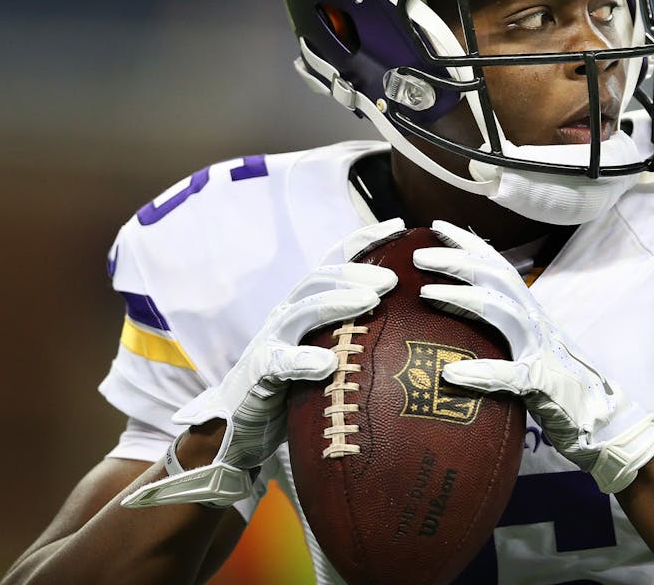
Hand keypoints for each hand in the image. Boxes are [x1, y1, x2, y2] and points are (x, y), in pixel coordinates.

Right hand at [122, 219, 405, 508]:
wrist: (239, 426)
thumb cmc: (295, 388)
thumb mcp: (329, 351)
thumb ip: (357, 333)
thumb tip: (414, 319)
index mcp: (305, 305)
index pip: (335, 262)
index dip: (364, 240)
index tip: (400, 226)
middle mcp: (286, 315)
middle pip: (319, 280)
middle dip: (357, 272)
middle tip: (393, 278)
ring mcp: (269, 342)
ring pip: (301, 311)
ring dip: (336, 303)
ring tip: (369, 300)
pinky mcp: (257, 376)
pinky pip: (277, 363)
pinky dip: (301, 360)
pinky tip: (326, 362)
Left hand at [415, 221, 653, 493]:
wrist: (606, 421)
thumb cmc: (559, 387)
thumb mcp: (527, 348)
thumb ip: (502, 330)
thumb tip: (460, 315)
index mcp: (529, 312)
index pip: (497, 266)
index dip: (469, 243)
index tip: (436, 227)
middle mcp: (535, 321)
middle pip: (496, 278)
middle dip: (457, 260)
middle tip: (418, 255)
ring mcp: (541, 350)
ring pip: (501, 312)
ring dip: (462, 298)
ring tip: (426, 293)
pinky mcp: (543, 384)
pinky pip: (509, 375)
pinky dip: (480, 373)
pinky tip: (452, 374)